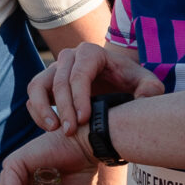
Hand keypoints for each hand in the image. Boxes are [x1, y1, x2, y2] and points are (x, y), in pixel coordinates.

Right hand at [28, 40, 162, 139]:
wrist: (118, 84)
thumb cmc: (131, 83)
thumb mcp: (148, 84)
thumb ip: (151, 89)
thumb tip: (143, 97)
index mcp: (92, 53)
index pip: (79, 74)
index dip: (78, 98)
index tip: (84, 121)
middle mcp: (70, 57)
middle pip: (58, 82)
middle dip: (63, 108)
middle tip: (71, 132)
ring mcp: (55, 69)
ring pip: (38, 86)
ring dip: (42, 109)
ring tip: (54, 130)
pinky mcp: (46, 83)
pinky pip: (33, 96)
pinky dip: (37, 113)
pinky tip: (51, 129)